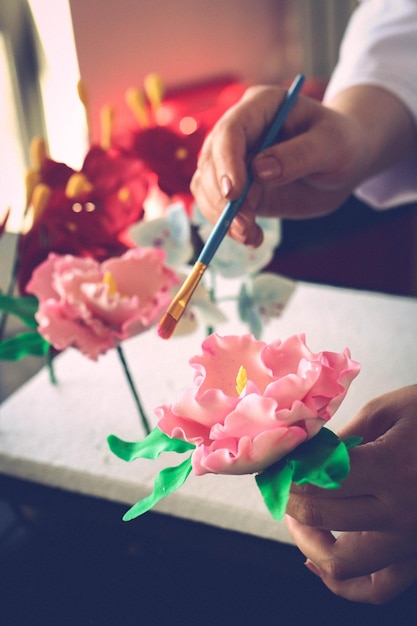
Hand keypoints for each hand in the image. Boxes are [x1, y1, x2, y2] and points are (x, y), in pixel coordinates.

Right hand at [191, 84, 415, 245]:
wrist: (343, 164)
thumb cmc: (343, 144)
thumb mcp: (332, 146)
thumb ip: (299, 155)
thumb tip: (259, 171)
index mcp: (261, 106)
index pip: (230, 131)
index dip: (226, 162)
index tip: (234, 193)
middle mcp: (240, 131)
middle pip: (210, 162)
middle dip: (222, 198)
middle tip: (245, 227)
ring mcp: (233, 160)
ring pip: (206, 187)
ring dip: (222, 216)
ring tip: (251, 236)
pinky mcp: (237, 187)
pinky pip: (217, 206)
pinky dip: (228, 225)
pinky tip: (252, 237)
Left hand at [285, 385, 416, 603]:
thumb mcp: (386, 411)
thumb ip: (342, 439)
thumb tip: (301, 459)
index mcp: (390, 468)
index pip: (316, 478)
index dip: (287, 469)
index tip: (276, 462)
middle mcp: (401, 513)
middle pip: (320, 515)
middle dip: (287, 497)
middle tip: (279, 483)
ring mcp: (412, 542)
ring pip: (341, 564)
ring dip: (307, 541)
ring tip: (298, 518)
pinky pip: (378, 588)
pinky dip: (343, 585)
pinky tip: (317, 564)